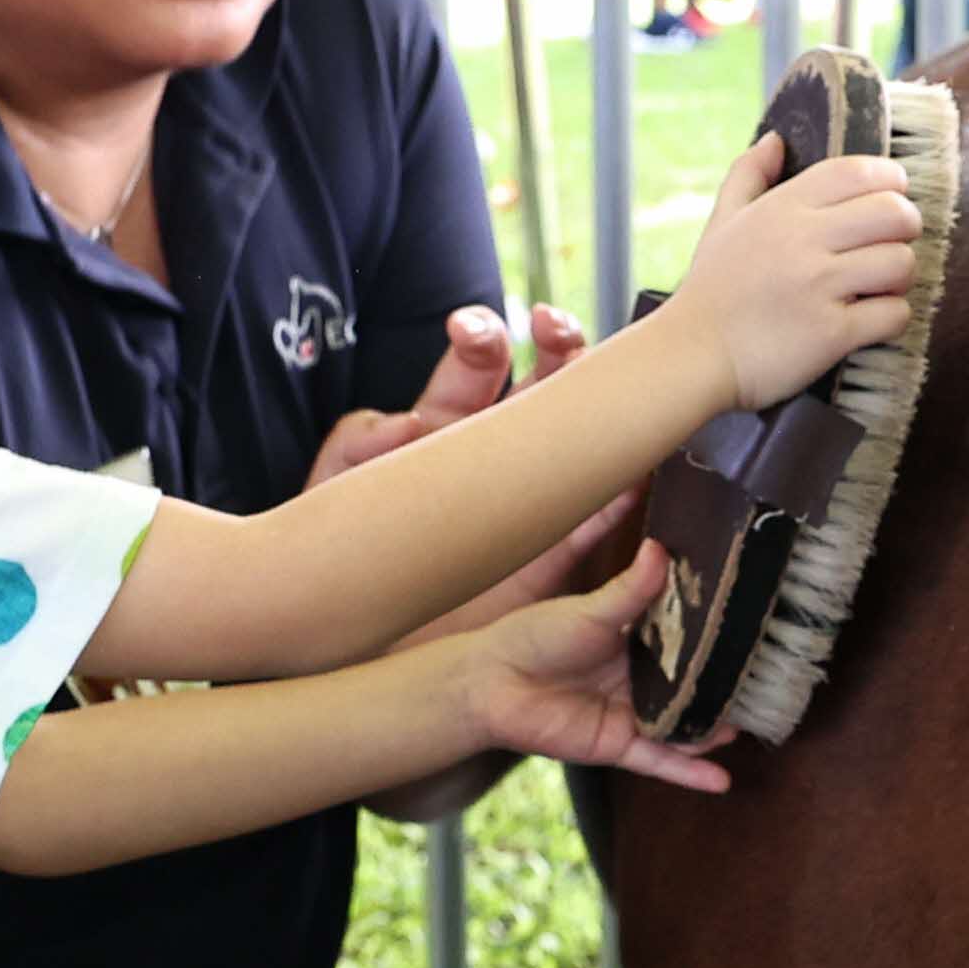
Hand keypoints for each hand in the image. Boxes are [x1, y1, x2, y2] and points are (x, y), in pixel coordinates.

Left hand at [313, 304, 624, 646]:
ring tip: (614, 391)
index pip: (478, 363)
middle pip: (548, 381)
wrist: (355, 636)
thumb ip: (359, 446)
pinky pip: (599, 523)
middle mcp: (499, 451)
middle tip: (555, 331)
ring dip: (602, 413)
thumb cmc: (342, 552)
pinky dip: (623, 498)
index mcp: (446, 422)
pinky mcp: (554, 556)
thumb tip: (406, 423)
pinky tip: (635, 478)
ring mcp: (534, 500)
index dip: (484, 337)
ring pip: (584, 443)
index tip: (475, 333)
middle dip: (561, 344)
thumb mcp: (333, 489)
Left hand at [435, 548, 730, 793]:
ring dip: (714, 728)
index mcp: (635, 638)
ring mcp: (632, 713)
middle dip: (724, 685)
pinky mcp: (618, 745)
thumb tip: (661, 548)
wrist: (491, 682)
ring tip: (749, 723)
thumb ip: (630, 589)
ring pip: (683, 724)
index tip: (752, 621)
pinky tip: (722, 780)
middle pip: (691, 683)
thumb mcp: (589, 610)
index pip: (685, 635)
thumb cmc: (534, 635)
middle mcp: (639, 677)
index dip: (715, 632)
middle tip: (766, 678)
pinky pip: (660, 761)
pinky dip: (689, 772)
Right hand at [674, 134, 919, 408]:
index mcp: (783, 208)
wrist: (692, 355)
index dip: (891, 180)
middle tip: (892, 244)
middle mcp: (804, 240)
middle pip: (894, 213)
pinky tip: (872, 321)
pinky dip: (892, 319)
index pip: (859, 172)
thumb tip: (775, 139)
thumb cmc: (711, 289)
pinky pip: (893, 314)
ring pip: (901, 263)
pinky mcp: (832, 333)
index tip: (892, 198)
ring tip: (882, 286)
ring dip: (901, 277)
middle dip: (906, 227)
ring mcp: (819, 287)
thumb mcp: (723, 221)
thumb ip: (748, 174)